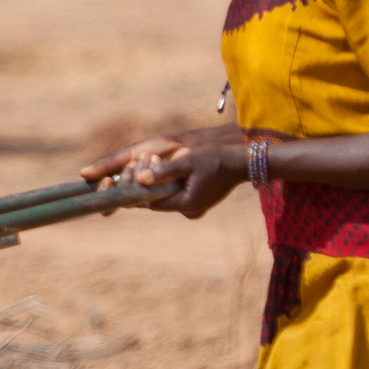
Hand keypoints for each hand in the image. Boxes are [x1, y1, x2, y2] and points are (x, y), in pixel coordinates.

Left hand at [84, 125, 255, 218]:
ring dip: (157, 184)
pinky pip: (176, 195)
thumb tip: (139, 179)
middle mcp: (189, 210)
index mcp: (186, 203)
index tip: (126, 176)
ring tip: (148, 166)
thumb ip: (164, 171)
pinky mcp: (198, 202)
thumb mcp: (188, 161)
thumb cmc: (217, 158)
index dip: (137, 189)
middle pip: (157, 200)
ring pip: (166, 197)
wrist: (243, 162)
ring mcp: (194, 208)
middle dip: (145, 186)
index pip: (151, 200)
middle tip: (133, 169)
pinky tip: (166, 171)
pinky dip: (169, 185)